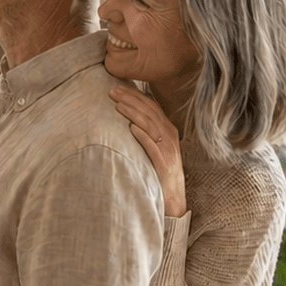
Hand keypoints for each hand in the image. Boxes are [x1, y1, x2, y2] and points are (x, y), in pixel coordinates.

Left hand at [109, 85, 186, 217]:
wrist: (173, 197)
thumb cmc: (159, 170)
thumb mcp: (154, 146)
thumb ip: (145, 131)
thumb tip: (128, 117)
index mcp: (166, 129)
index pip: (150, 106)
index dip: (134, 95)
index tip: (117, 88)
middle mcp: (169, 135)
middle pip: (149, 111)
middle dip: (130, 99)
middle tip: (112, 91)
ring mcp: (167, 149)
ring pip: (150, 125)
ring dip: (133, 114)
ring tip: (118, 105)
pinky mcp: (164, 163)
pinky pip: (153, 146)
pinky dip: (143, 136)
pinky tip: (132, 128)